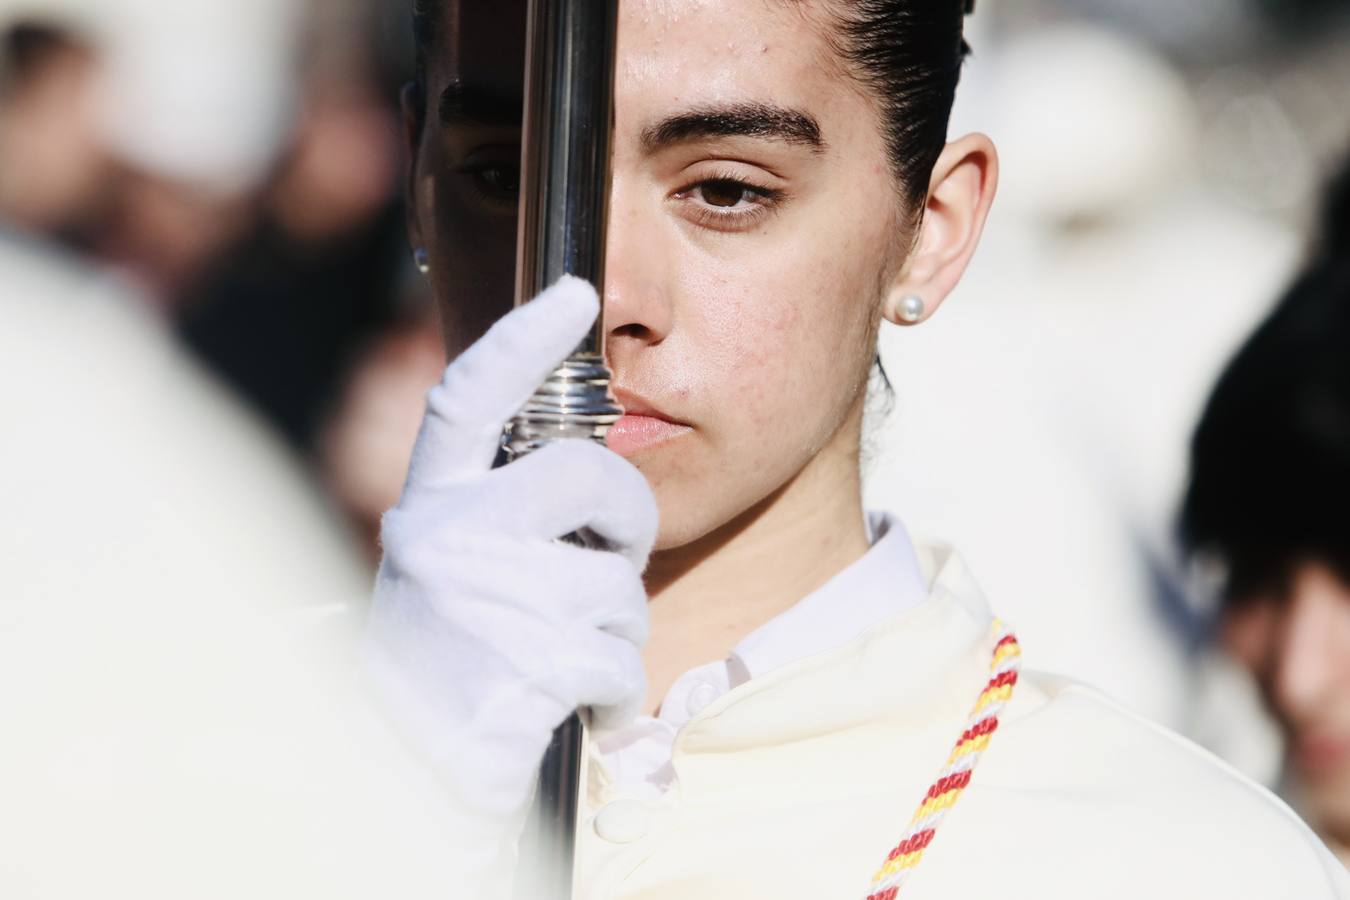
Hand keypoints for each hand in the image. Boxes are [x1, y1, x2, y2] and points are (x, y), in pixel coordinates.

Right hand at [364, 277, 656, 825]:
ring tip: (558, 655)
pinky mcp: (524, 672)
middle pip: (590, 476)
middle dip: (630, 516)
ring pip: (619, 585)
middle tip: (614, 554)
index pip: (470, 397)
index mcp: (430, 506)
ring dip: (613, 628)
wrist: (403, 769)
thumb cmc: (449, 655)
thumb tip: (590, 457)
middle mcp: (447, 539)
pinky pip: (620, 662)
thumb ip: (504, 512)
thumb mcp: (453, 565)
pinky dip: (614, 691)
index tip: (574, 292)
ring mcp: (484, 604)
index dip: (522, 339)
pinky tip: (574, 705)